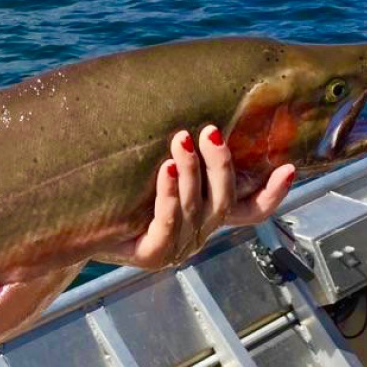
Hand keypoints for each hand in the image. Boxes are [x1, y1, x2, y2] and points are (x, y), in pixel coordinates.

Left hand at [102, 125, 294, 269]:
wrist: (78, 228)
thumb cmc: (121, 196)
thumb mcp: (156, 174)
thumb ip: (181, 156)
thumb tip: (198, 110)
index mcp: (206, 217)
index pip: (250, 210)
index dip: (273, 194)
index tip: (288, 166)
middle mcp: (198, 234)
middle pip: (223, 201)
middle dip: (220, 165)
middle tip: (210, 132)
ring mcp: (176, 247)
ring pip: (196, 208)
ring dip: (192, 171)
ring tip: (181, 140)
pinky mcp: (151, 255)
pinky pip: (167, 223)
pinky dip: (169, 195)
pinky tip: (166, 169)